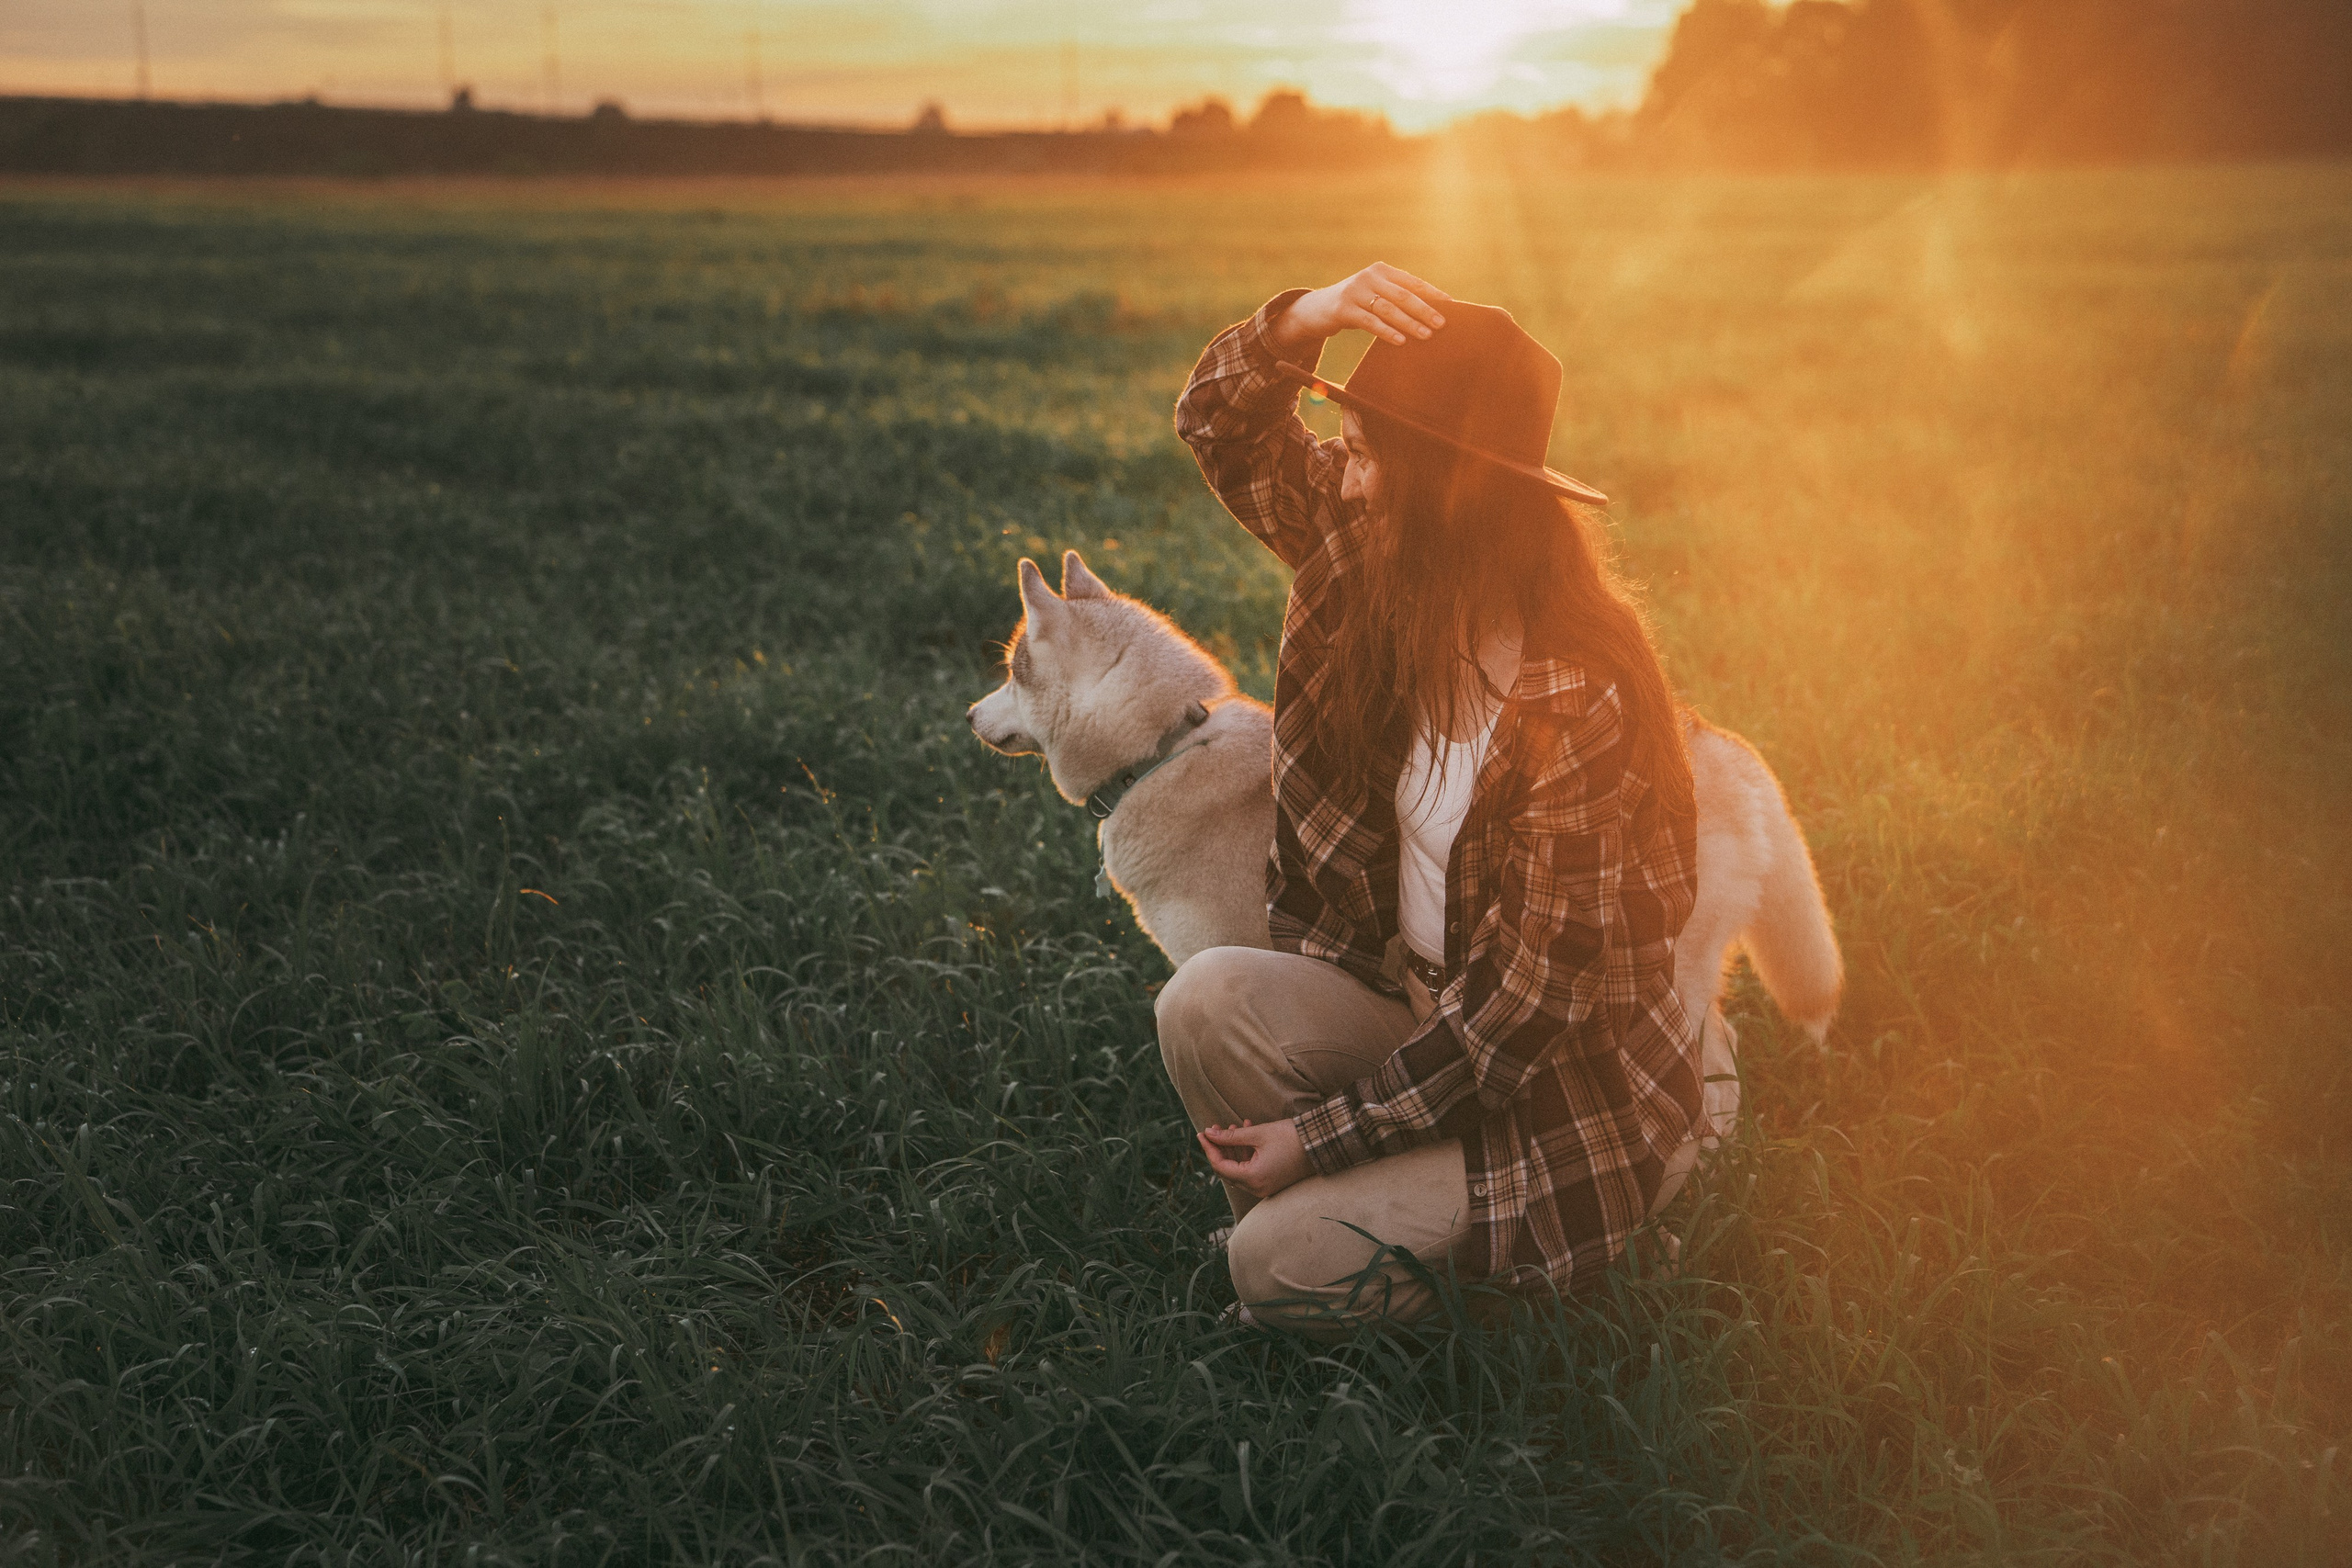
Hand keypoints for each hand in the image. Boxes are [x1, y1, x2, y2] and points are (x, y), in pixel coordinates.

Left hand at [1197, 1117, 1310, 1200]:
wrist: (1321, 1143)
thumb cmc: (1291, 1137)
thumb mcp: (1257, 1134)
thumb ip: (1231, 1137)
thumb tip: (1209, 1134)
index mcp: (1253, 1178)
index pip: (1220, 1166)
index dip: (1209, 1148)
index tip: (1201, 1133)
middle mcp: (1257, 1188)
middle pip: (1227, 1170)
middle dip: (1220, 1148)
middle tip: (1215, 1129)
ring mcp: (1265, 1187)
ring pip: (1238, 1169)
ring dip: (1233, 1149)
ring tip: (1233, 1126)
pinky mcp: (1272, 1182)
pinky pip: (1250, 1170)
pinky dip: (1245, 1154)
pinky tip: (1246, 1134)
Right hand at [1269, 263, 1450, 355]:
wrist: (1317, 309)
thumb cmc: (1355, 305)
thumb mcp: (1375, 295)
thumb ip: (1396, 298)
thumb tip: (1431, 314)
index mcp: (1382, 271)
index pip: (1412, 282)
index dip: (1433, 294)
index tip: (1452, 306)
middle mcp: (1369, 277)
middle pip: (1403, 295)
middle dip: (1424, 310)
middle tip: (1442, 324)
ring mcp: (1355, 292)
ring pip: (1388, 309)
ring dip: (1409, 323)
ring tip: (1426, 335)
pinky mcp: (1344, 309)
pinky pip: (1370, 322)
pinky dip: (1387, 332)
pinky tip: (1400, 341)